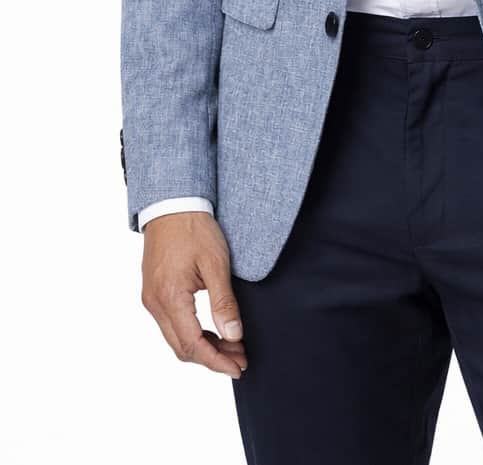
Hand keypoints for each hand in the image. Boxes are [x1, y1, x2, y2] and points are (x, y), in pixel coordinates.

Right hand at [141, 211, 246, 377]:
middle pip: (182, 348)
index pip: (193, 345)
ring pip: (176, 339)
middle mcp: (155, 304)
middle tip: (240, 358)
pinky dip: (193, 334)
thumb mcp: (216, 263)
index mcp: (170, 297)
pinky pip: (171, 325)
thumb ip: (224, 302)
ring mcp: (151, 299)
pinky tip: (213, 331)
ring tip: (232, 346)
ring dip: (203, 347)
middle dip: (212, 358)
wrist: (171, 204)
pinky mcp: (153, 293)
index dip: (217, 361)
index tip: (238, 368)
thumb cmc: (194, 229)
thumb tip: (233, 336)